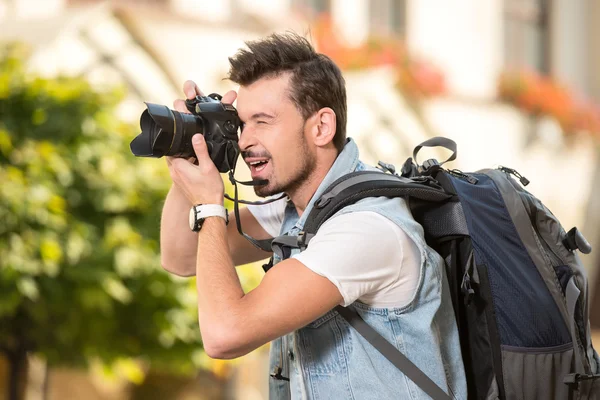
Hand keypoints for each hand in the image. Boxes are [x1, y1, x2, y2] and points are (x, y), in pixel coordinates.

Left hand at [166, 81, 237, 204]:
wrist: (209, 208)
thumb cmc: (209, 189)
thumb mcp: (208, 166)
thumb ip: (201, 150)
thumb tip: (196, 135)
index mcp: (178, 165)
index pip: (170, 147)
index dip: (174, 139)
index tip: (180, 132)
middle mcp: (174, 172)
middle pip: (172, 153)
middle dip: (179, 147)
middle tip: (189, 141)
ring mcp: (176, 178)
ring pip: (176, 161)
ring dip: (183, 156)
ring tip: (194, 152)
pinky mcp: (181, 183)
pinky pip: (180, 169)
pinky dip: (186, 164)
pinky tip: (196, 164)